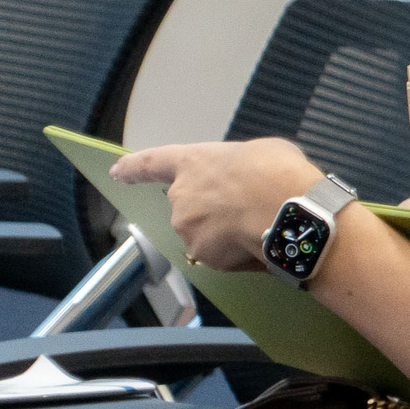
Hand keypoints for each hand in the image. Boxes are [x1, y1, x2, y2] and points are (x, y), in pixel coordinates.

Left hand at [112, 138, 322, 270]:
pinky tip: (260, 242)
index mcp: (193, 162)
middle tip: (247, 206)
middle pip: (190, 204)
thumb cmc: (279, 173)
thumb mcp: (262, 152)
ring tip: (259, 225)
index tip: (117, 173)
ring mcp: (190, 229)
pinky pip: (220, 254)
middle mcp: (182, 196)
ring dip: (225, 231)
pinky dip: (237, 251)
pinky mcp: (206, 256)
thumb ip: (240, 165)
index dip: (133, 168)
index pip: (152, 163)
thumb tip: (246, 177)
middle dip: (213, 208)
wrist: (291, 212)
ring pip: (205, 232)